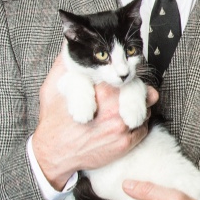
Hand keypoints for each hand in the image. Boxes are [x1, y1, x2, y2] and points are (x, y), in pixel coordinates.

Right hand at [31, 58, 155, 189]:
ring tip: (123, 110)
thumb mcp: (53, 88)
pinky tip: (122, 124)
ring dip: (138, 109)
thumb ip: (65, 65)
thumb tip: (70, 45)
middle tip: (131, 94)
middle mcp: (116, 109)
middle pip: (145, 93)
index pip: (131, 77)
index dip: (130, 77)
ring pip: (146, 110)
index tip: (127, 79)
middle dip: (140, 92)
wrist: (54, 153)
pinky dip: (136, 125)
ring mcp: (122, 128)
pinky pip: (143, 128)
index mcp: (102, 92)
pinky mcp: (126, 143)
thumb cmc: (55, 120)